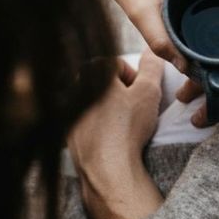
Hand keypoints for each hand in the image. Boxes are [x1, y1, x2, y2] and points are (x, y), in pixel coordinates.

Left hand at [68, 50, 163, 218]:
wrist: (107, 166)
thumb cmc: (127, 127)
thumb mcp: (149, 92)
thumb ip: (152, 67)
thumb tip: (152, 52)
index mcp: (91, 73)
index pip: (115, 64)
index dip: (133, 76)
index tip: (141, 92)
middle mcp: (73, 89)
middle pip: (102, 82)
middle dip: (119, 91)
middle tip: (133, 107)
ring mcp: (67, 111)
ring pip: (92, 101)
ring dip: (108, 107)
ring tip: (122, 123)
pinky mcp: (66, 132)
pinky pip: (84, 121)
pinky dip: (97, 125)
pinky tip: (110, 137)